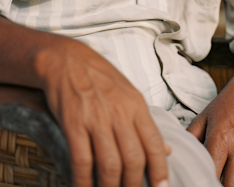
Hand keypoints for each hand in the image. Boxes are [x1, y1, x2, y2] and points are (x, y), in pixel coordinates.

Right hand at [37, 37, 170, 186]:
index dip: (160, 171)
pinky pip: (82, 161)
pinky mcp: (74, 123)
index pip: (155, 144)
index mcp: (136, 105)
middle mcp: (119, 112)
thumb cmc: (99, 77)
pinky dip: (84, 181)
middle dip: (134, 186)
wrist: (66, 59)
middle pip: (134, 160)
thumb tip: (167, 150)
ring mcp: (96, 118)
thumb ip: (145, 123)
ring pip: (110, 165)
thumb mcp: (128, 93)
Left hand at [187, 69, 233, 186]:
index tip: (201, 181)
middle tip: (215, 185)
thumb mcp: (204, 116)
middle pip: (232, 186)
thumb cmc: (228, 103)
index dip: (205, 181)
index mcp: (220, 138)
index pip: (212, 173)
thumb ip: (191, 137)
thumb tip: (178, 154)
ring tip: (229, 183)